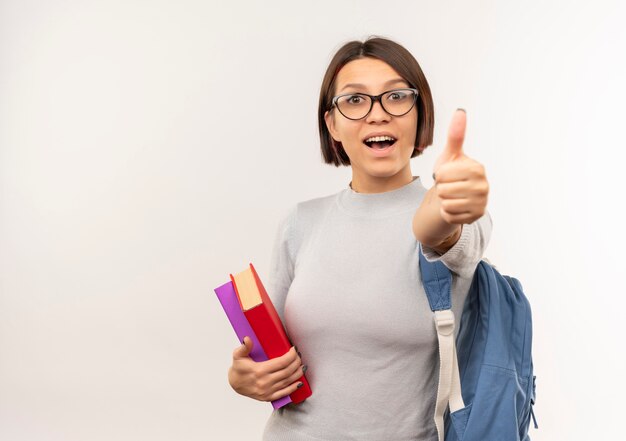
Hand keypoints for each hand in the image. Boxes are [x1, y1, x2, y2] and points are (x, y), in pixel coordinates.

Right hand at [228, 336, 305, 401]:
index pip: (281, 362)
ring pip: (287, 381)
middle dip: (296, 362)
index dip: (291, 356)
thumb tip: (247, 339)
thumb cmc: (238, 368)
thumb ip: (244, 347)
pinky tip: (299, 383)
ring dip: (298, 373)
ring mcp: (267, 391)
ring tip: (303, 366)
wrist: (234, 384)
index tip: (294, 349)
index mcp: (259, 371)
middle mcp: (265, 382)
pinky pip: (284, 393)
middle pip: (287, 371)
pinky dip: (293, 388)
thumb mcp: (238, 355)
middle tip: (299, 355)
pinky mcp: (268, 397)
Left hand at [432, 109, 488, 224]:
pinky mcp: (475, 217)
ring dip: (444, 200)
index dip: (440, 175)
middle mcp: (484, 186)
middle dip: (441, 189)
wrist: (454, 196)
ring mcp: (481, 203)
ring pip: (446, 203)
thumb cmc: (452, 173)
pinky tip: (454, 206)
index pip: (443, 174)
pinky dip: (447, 212)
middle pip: (444, 190)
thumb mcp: (451, 155)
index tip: (448, 174)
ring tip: (452, 195)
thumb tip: (460, 111)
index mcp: (478, 169)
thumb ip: (456, 135)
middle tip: (449, 186)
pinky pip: (449, 216)